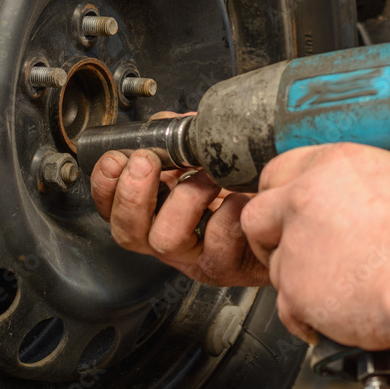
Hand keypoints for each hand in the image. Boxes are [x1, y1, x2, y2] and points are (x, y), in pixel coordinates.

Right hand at [89, 114, 268, 286]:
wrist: (284, 220)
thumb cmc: (242, 193)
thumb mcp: (203, 162)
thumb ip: (178, 143)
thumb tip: (164, 123)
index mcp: (157, 214)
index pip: (111, 208)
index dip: (105, 185)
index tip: (115, 159)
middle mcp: (170, 239)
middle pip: (127, 231)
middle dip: (132, 192)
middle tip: (147, 161)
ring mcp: (196, 256)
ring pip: (167, 237)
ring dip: (186, 196)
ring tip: (209, 176)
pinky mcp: (227, 265)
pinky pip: (219, 239)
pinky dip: (229, 211)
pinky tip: (242, 197)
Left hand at [241, 143, 389, 349]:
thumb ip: (363, 189)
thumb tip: (359, 199)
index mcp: (335, 165)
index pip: (280, 170)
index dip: (282, 195)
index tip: (288, 212)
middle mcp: (306, 198)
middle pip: (257, 213)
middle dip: (269, 235)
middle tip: (290, 250)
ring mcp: (296, 243)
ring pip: (273, 263)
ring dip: (296, 279)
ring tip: (333, 289)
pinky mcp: (295, 286)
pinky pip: (285, 306)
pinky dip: (305, 316)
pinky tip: (328, 316)